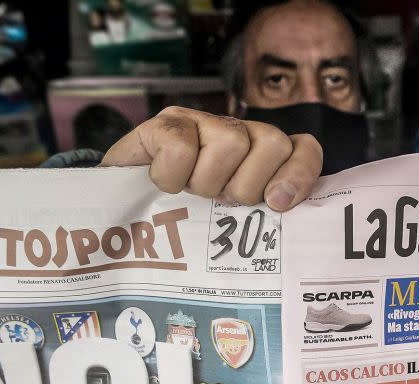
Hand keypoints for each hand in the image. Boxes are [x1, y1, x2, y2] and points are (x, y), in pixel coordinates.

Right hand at [101, 106, 322, 210]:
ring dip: (207, 181)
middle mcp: (235, 133)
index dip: (299, 173)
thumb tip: (288, 211)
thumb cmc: (179, 222)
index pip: (302, 149)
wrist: (116, 213)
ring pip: (232, 142)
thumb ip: (261, 216)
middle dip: (248, 185)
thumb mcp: (226, 225)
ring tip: (190, 193)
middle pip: (272, 143)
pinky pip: (182, 147)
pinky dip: (172, 175)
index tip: (278, 203)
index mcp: (257, 158)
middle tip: (221, 201)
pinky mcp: (165, 124)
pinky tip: (163, 184)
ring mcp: (200, 123)